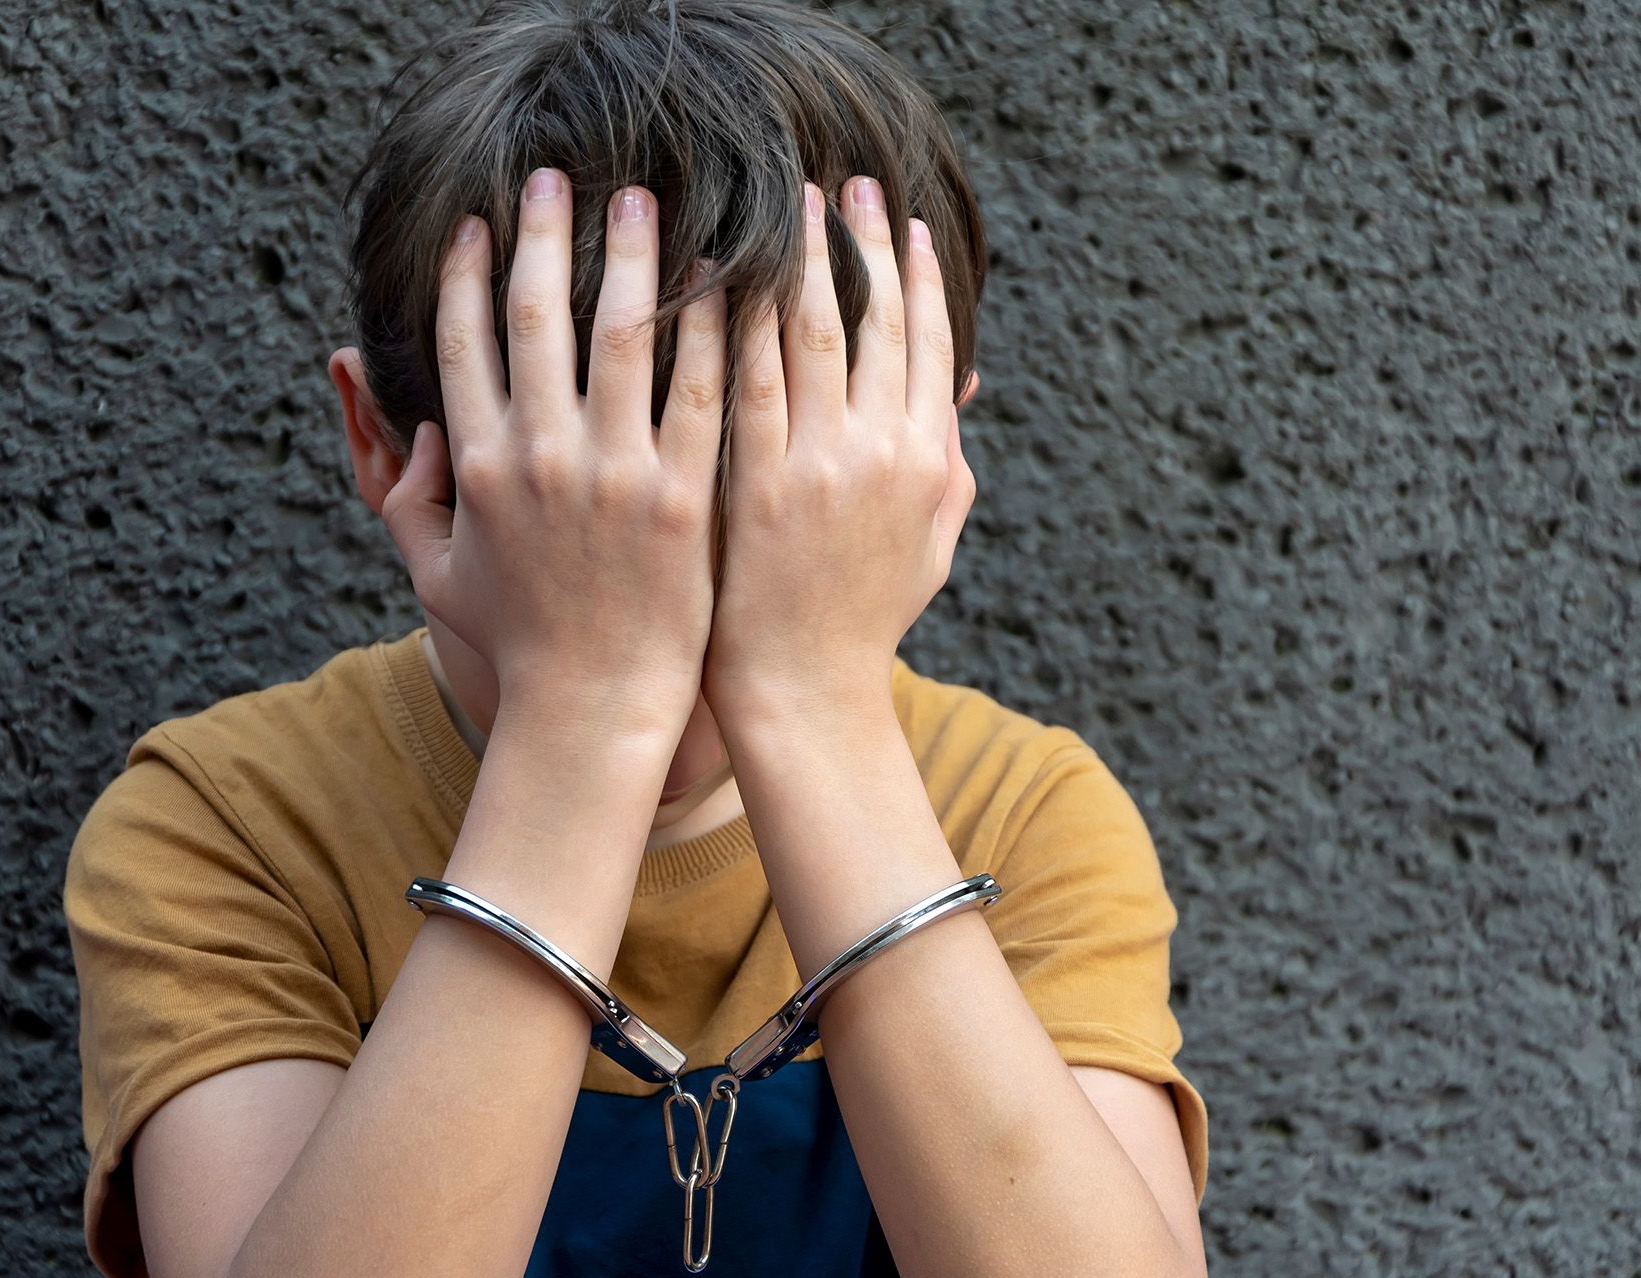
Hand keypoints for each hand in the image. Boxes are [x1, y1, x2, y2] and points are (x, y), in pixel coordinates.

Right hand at [378, 169, 726, 737]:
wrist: (596, 708)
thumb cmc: (519, 645)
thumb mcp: (438, 577)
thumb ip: (411, 501)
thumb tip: (414, 429)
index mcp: (480, 466)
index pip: (465, 342)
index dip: (471, 272)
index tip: (485, 221)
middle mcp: (542, 458)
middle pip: (538, 317)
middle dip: (545, 234)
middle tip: (560, 176)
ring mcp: (617, 475)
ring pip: (622, 336)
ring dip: (629, 257)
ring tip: (641, 200)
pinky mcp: (685, 498)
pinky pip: (701, 392)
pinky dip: (710, 328)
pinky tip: (722, 279)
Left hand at [703, 177, 976, 722]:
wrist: (802, 694)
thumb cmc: (861, 620)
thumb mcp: (929, 542)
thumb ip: (949, 459)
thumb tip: (960, 383)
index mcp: (929, 458)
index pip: (925, 340)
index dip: (916, 273)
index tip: (902, 220)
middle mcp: (881, 451)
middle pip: (870, 319)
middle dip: (858, 243)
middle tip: (840, 182)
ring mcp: (817, 464)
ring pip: (806, 332)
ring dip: (793, 258)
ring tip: (779, 203)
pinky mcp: (755, 481)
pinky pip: (742, 377)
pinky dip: (733, 317)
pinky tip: (718, 270)